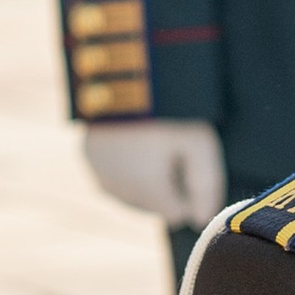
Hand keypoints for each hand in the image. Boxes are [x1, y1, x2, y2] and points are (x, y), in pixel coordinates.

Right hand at [83, 119, 226, 226]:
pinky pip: (112, 174)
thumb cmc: (170, 109)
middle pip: (153, 204)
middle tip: (171, 145)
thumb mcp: (200, 142)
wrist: (123, 73)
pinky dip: (124, 164)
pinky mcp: (87, 156)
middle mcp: (118, 191)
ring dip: (144, 176)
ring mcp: (99, 174)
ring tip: (153, 138)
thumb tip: (200, 220)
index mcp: (147, 192)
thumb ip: (207, 185)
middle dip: (166, 183)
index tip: (189, 158)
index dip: (188, 189)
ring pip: (131, 192)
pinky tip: (135, 137)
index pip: (178, 213)